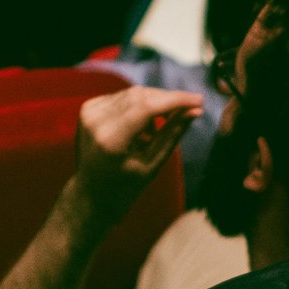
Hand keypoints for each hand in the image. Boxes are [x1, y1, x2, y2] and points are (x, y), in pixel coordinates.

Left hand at [73, 84, 201, 214]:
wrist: (89, 195)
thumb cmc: (124, 187)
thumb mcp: (152, 164)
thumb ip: (172, 134)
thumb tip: (195, 110)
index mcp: (111, 139)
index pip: (147, 106)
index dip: (176, 100)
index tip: (200, 100)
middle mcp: (96, 120)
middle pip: (141, 96)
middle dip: (168, 100)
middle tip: (191, 109)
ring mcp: (89, 112)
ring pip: (133, 93)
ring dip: (154, 105)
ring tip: (154, 135)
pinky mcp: (89, 108)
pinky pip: (123, 98)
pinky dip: (139, 108)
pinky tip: (141, 131)